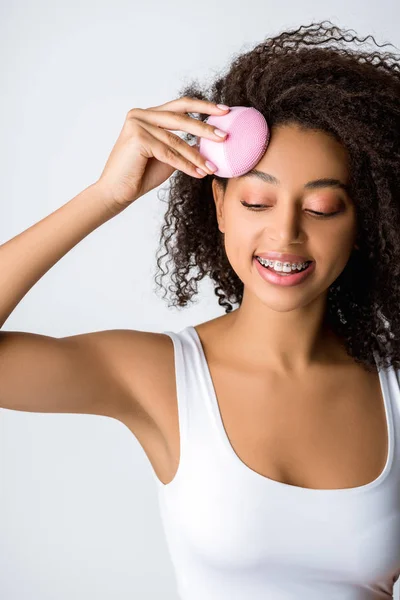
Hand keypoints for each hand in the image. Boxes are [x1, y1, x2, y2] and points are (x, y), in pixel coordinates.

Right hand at [95, 97, 229, 213]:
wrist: (117, 192)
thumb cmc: (140, 175)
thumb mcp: (167, 156)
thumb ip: (182, 144)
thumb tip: (208, 139)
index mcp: (148, 115)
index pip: (179, 106)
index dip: (203, 107)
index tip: (224, 111)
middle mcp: (140, 115)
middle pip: (180, 117)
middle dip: (205, 127)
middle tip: (225, 135)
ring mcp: (137, 124)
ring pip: (176, 140)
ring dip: (197, 155)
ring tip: (213, 166)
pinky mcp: (137, 139)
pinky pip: (168, 153)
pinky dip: (186, 165)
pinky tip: (199, 173)